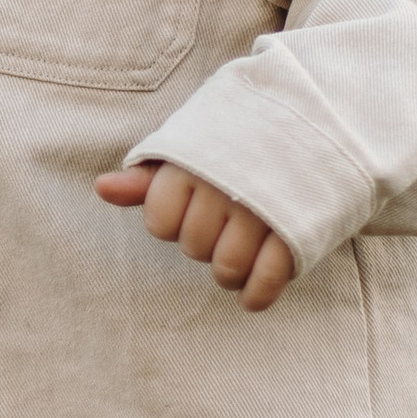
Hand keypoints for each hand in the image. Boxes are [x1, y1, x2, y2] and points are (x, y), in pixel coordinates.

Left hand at [95, 162, 295, 310]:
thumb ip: (148, 177)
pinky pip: (266, 281)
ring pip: (226, 270)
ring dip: (230, 273)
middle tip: (227, 225)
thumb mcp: (192, 149)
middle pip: (193, 249)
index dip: (174, 223)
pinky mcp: (297, 232)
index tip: (195, 206)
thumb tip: (102, 188)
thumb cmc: (239, 145)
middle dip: (205, 245)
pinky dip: (256, 295)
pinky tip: (252, 295)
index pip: (159, 224)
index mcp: (195, 164)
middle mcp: (225, 187)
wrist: (314, 122)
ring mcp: (263, 210)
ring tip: (243, 253)